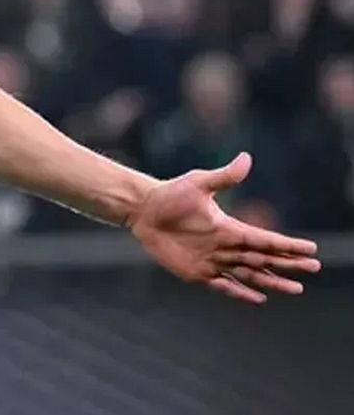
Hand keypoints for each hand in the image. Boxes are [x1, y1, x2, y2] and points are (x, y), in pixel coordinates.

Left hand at [128, 152, 320, 303]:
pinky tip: (259, 299)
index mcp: (230, 228)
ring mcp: (214, 261)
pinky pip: (224, 285)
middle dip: (289, 264)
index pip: (266, 239)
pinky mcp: (198, 272)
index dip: (288, 245)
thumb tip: (246, 158)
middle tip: (313, 269)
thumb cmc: (171, 195)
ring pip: (250, 275)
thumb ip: (224, 176)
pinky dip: (241, 293)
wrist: (144, 211)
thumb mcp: (198, 183)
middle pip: (264, 259)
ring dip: (272, 282)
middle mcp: (227, 247)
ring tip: (296, 289)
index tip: (310, 250)